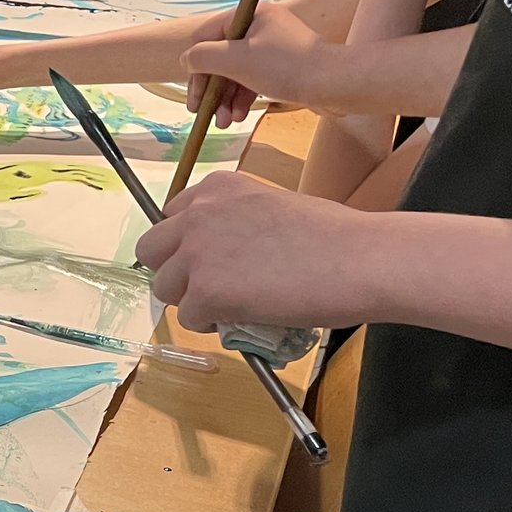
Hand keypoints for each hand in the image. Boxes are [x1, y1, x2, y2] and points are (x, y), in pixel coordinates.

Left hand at [136, 172, 384, 331]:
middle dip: (173, 270)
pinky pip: (187, 317)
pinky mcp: (205, 292)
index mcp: (217, 188)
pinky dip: (209, 324)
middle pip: (151, 250)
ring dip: (189, 300)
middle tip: (206, 286)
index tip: (208, 259)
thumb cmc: (333, 237)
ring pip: (163, 286)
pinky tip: (240, 318)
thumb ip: (236, 223)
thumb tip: (222, 255)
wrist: (361, 259)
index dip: (185, 243)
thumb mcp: (272, 207)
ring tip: (227, 306)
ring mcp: (197, 253)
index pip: (170, 216)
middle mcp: (198, 214)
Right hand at [180, 0, 318, 124]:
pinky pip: (251, 80)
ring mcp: (271, 48)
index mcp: (249, 16)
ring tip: (224, 121)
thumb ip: (203, 57)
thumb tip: (187, 60)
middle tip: (203, 112)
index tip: (194, 92)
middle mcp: (260, 27)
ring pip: (234, 73)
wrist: (335, 83)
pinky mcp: (281, 67)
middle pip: (219, 58)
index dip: (196, 65)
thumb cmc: (287, 67)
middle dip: (211, 88)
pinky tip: (239, 116)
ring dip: (224, 98)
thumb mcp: (235, 60)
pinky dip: (242, 99)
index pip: (206, 36)